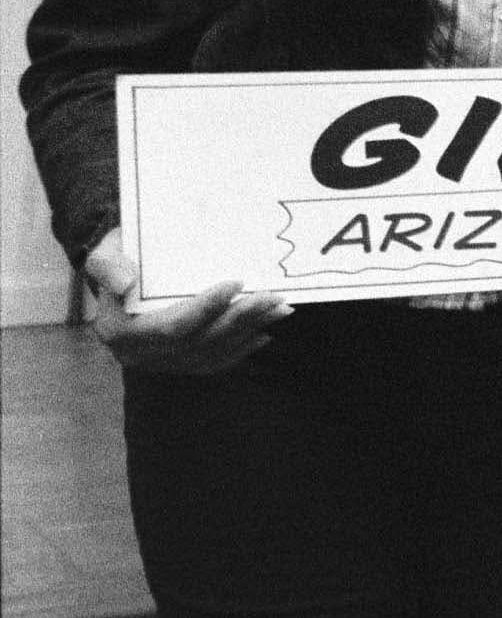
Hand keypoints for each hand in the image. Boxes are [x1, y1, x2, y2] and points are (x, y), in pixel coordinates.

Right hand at [83, 228, 286, 373]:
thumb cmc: (118, 260)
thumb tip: (125, 283)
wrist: (120, 277)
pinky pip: (214, 362)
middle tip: (274, 297)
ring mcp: (160, 363)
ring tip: (280, 308)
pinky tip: (264, 331)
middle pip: (199, 341)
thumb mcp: (105, 253)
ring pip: (212, 352)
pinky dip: (241, 348)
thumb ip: (108, 265)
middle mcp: (138, 354)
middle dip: (240, 319)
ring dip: (249, 331)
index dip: (206, 308)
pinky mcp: (178, 364)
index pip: (172, 326)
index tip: (237, 282)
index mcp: (118, 330)